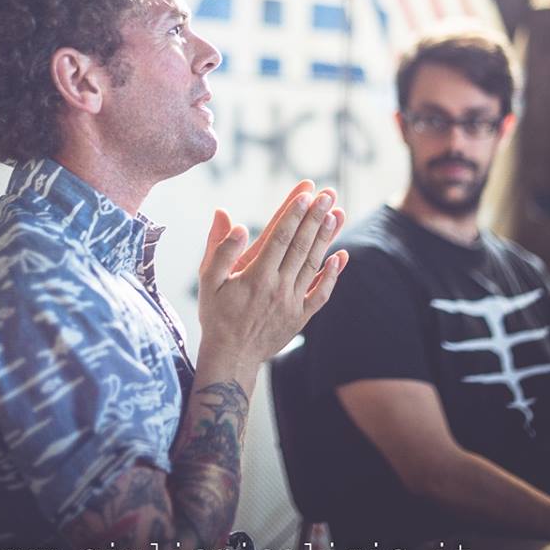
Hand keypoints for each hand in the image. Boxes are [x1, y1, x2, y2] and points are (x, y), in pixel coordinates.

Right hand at [198, 186, 348, 367]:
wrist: (230, 357)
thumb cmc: (216, 315)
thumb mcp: (208, 280)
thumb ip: (220, 248)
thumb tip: (228, 218)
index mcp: (256, 275)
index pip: (279, 236)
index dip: (293, 213)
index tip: (306, 192)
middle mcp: (277, 286)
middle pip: (301, 245)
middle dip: (315, 217)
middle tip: (328, 194)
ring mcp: (292, 302)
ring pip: (313, 264)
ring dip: (326, 238)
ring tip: (337, 214)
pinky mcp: (300, 317)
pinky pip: (321, 294)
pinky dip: (332, 275)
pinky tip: (341, 256)